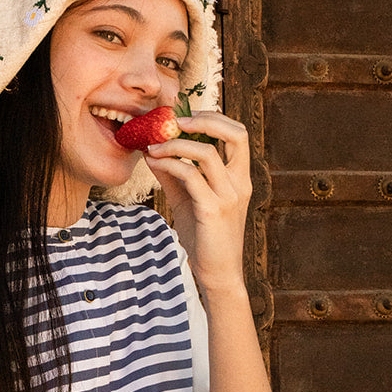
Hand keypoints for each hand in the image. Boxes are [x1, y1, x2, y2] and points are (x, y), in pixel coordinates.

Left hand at [145, 112, 251, 296]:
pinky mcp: (213, 210)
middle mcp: (239, 183)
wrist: (216, 273)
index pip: (238, 134)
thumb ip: (173, 174)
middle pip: (236, 133)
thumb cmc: (204, 237)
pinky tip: (154, 162)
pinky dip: (170, 164)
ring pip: (207, 152)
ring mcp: (229, 196)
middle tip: (175, 121)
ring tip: (153, 145)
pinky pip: (191, 175)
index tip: (184, 117)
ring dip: (175, 143)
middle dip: (205, 119)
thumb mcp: (188, 199)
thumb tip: (152, 149)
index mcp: (239, 178)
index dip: (213, 118)